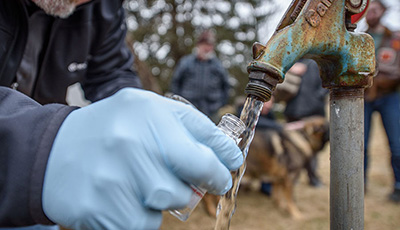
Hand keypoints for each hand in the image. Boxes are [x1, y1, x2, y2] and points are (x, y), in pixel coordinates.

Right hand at [42, 88, 242, 229]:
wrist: (54, 149)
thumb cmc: (115, 128)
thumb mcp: (152, 110)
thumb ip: (194, 127)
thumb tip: (230, 156)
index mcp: (148, 116)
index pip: (201, 155)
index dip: (218, 171)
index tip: (222, 175)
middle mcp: (129, 146)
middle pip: (184, 190)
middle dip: (189, 187)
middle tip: (180, 179)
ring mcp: (110, 181)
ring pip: (163, 209)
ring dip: (162, 199)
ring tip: (142, 181)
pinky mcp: (97, 210)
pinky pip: (141, 224)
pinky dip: (141, 214)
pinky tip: (124, 195)